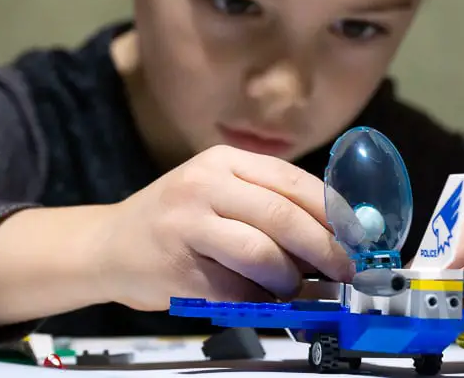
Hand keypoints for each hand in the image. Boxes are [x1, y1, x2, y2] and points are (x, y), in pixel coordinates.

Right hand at [95, 145, 351, 310]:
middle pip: (281, 215)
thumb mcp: (216, 190)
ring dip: (290, 279)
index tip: (357, 236)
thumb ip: (266, 202)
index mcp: (222, 161)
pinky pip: (236, 290)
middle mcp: (203, 185)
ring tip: (294, 287)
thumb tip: (334, 233)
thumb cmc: (173, 219)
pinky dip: (260, 301)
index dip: (332, 212)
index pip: (292, 181)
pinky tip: (262, 300)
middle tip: (344, 270)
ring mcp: (186, 225)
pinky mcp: (177, 268)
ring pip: (262, 254)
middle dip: (324, 249)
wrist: (107, 244)